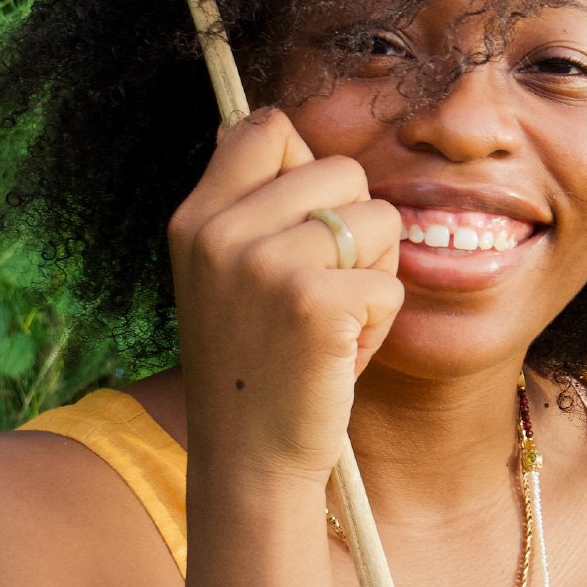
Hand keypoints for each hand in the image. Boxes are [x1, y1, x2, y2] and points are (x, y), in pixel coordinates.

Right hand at [167, 109, 402, 487]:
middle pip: (343, 171)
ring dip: (374, 274)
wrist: (249, 460)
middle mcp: (222, 231)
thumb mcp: (222, 275)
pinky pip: (390, 281)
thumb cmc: (255, 364)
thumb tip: (270, 127)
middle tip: (322, 291)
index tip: (304, 220)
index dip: (305, 163)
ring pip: (380, 219)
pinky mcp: (315, 301)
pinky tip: (340, 355)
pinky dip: (380, 323)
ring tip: (332, 324)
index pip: (266, 127)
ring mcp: (266, 264)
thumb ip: (246, 206)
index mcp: (196, 218)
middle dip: (355, 229)